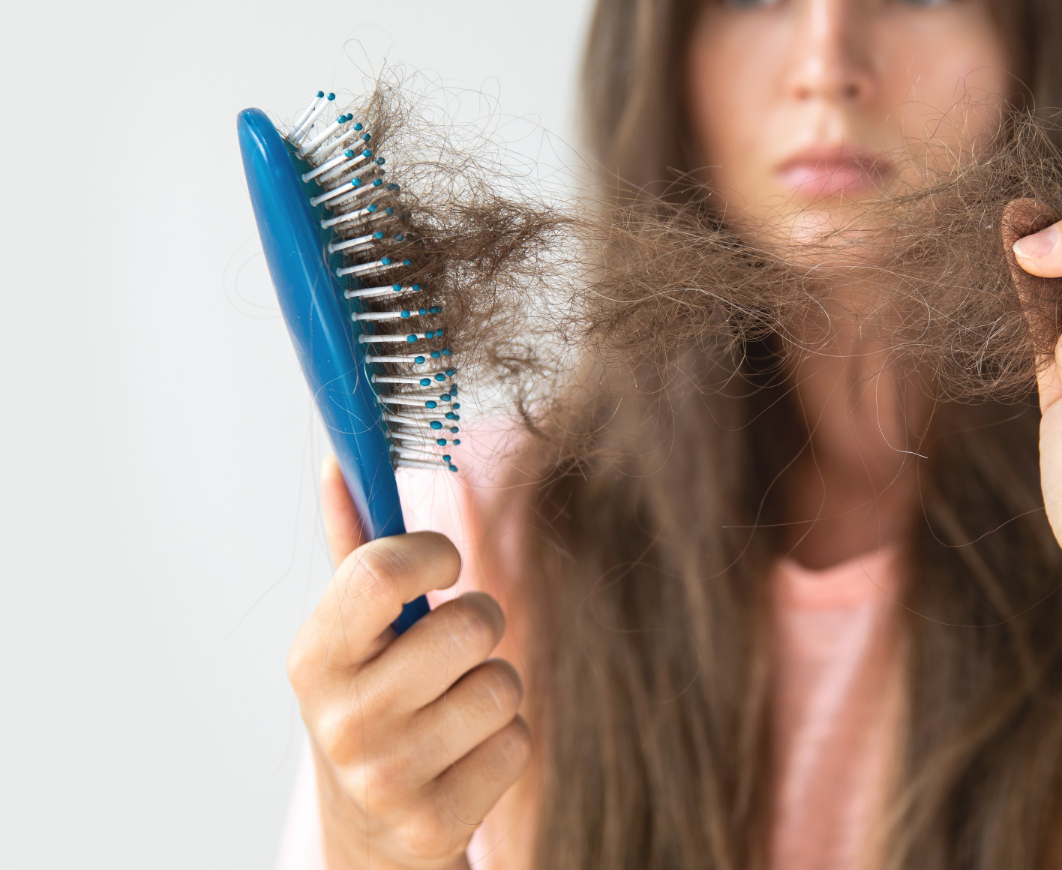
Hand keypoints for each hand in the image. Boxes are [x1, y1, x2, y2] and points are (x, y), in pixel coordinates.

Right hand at [286, 457, 529, 869]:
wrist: (369, 838)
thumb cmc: (372, 705)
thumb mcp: (350, 635)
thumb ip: (355, 549)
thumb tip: (340, 461)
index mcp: (313, 657)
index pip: (376, 572)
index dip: (430, 552)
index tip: (442, 563)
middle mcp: (341, 719)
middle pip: (470, 624)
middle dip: (481, 624)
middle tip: (454, 649)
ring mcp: (385, 778)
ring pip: (503, 683)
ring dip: (495, 687)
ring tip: (457, 708)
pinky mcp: (433, 824)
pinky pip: (517, 742)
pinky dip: (505, 743)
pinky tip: (466, 757)